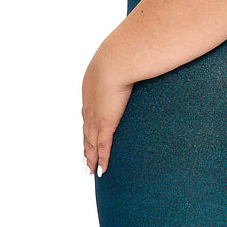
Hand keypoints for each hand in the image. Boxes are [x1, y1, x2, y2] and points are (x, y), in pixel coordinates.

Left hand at [82, 44, 133, 177]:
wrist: (117, 60)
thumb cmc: (123, 55)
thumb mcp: (122, 60)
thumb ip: (128, 62)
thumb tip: (140, 56)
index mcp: (91, 89)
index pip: (89, 113)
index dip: (88, 126)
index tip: (88, 134)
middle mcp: (90, 106)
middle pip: (86, 132)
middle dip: (86, 146)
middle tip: (85, 159)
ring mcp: (96, 116)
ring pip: (91, 143)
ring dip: (90, 157)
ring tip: (90, 169)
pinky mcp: (105, 124)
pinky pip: (102, 148)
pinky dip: (102, 160)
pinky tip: (102, 171)